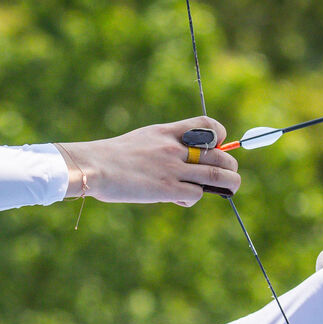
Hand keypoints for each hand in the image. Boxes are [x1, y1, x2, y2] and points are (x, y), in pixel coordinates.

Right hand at [55, 116, 240, 206]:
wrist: (93, 165)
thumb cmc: (113, 156)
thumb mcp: (144, 139)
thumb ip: (166, 145)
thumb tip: (185, 160)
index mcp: (168, 132)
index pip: (207, 124)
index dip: (220, 135)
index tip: (218, 145)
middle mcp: (174, 148)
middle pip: (219, 155)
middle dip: (230, 166)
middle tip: (229, 174)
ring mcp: (172, 168)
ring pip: (216, 175)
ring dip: (228, 183)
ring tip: (229, 187)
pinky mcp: (166, 188)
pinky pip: (195, 194)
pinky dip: (193, 198)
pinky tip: (180, 199)